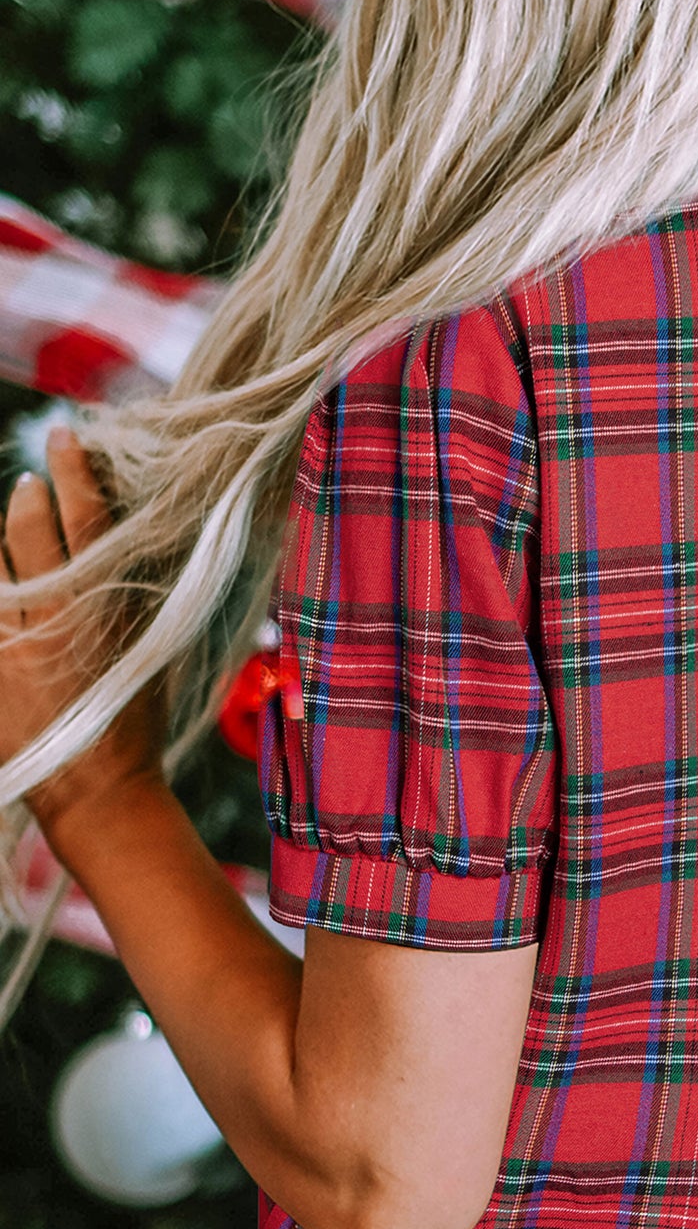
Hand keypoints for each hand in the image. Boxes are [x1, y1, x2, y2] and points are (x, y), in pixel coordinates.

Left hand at [0, 425, 166, 849]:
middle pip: (27, 535)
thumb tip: (130, 545)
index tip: (65, 438)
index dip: (74, 473)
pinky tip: (4, 590)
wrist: (95, 791)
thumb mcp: (151, 651)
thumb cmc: (135, 723)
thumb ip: (135, 598)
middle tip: (28, 481)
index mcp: (101, 611)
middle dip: (27, 499)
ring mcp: (9, 648)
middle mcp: (51, 621)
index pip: (85, 521)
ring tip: (8, 534)